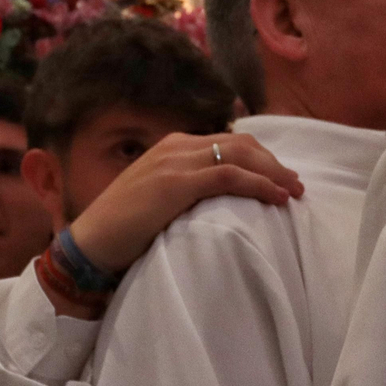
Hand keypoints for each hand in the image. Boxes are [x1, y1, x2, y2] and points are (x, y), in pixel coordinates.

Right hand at [68, 132, 303, 276]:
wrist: (90, 243)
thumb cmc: (123, 230)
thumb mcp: (159, 199)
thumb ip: (186, 191)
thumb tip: (219, 202)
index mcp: (172, 146)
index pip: (228, 141)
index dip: (260, 158)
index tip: (281, 178)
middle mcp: (176, 146)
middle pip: (240, 144)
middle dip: (273, 163)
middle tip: (296, 185)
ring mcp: (175, 161)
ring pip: (240, 155)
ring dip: (273, 173)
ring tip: (294, 192)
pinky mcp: (176, 183)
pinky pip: (229, 176)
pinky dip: (259, 184)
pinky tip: (276, 197)